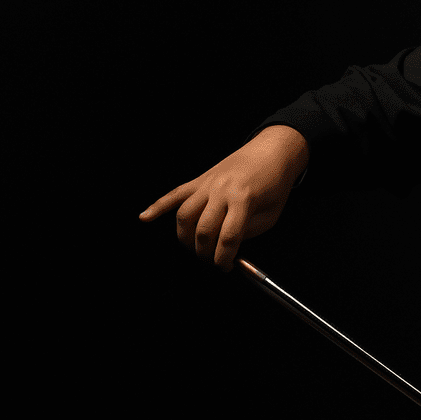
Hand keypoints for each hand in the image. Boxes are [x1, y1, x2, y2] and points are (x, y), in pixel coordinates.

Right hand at [139, 125, 309, 269]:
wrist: (272, 151)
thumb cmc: (275, 184)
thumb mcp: (270, 214)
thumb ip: (247, 233)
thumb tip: (225, 250)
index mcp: (244, 199)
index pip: (227, 238)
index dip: (224, 259)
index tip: (225, 267)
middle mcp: (222, 190)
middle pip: (203, 230)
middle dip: (204, 253)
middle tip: (210, 261)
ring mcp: (208, 183)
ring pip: (184, 215)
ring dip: (185, 238)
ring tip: (195, 248)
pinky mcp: (200, 179)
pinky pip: (175, 194)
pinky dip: (157, 206)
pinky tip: (145, 218)